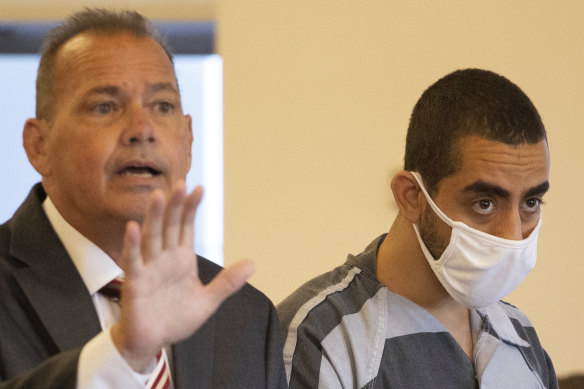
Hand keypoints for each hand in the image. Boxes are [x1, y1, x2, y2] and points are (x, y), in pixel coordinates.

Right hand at [111, 181, 254, 371]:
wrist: (152, 342)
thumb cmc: (176, 319)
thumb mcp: (207, 301)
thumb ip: (227, 283)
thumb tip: (253, 263)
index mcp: (182, 259)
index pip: (187, 227)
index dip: (191, 208)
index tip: (200, 189)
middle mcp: (165, 258)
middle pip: (170, 226)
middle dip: (175, 205)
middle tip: (180, 183)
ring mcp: (149, 268)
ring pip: (151, 237)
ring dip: (154, 217)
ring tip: (159, 195)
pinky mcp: (134, 282)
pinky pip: (132, 260)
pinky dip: (132, 244)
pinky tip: (133, 227)